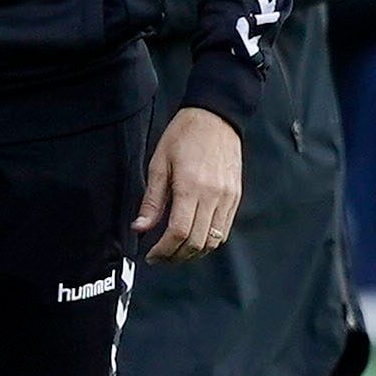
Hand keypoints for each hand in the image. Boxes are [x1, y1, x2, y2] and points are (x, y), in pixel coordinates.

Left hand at [133, 108, 241, 262]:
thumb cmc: (185, 135)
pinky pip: (224, 230)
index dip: (164, 250)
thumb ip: (152, 200)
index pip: (179, 232)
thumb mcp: (159, 164)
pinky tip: (194, 238)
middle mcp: (213, 196)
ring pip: (213, 241)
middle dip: (176, 256)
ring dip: (193, 252)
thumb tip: (140, 228)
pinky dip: (208, 241)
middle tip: (161, 258)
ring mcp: (227, 198)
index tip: (152, 255)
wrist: (216, 117)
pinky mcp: (235, 197)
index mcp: (191, 187)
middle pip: (196, 242)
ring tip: (176, 252)